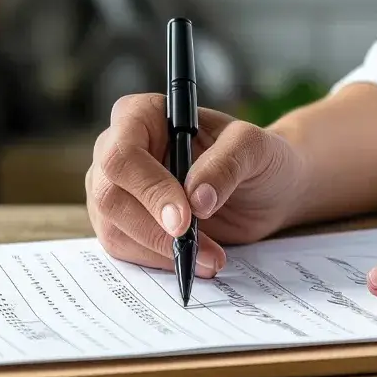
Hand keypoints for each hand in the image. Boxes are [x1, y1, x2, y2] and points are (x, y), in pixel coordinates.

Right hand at [87, 94, 306, 276]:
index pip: (123, 152)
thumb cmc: (257, 156)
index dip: (149, 188)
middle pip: (109, 195)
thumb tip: (196, 199)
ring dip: (159, 250)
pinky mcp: (123, 221)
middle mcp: (118, 148)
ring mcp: (116, 187)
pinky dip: (158, 261)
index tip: (183, 219)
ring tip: (208, 256)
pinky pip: (124, 248)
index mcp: (142, 115)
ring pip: (112, 228)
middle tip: (194, 247)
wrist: (266, 189)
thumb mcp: (254, 148)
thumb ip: (227, 163)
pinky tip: (194, 259)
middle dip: (152, 229)